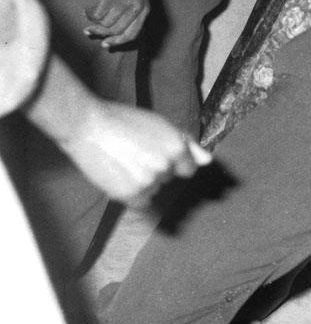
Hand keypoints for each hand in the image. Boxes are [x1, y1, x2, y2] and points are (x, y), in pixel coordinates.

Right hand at [58, 100, 210, 207]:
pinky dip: (132, 194)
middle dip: (157, 170)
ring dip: (143, 182)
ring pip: (153, 189)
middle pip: (168, 178)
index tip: (159, 157)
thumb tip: (208, 161)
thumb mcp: (161, 125)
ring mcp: (149, 181)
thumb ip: (188, 144)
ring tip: (124, 163)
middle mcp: (166, 166)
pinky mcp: (130, 194)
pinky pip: (140, 202)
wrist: (89, 127)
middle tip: (136, 155)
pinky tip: (120, 177)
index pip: (188, 169)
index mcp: (177, 148)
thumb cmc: (125, 121)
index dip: (175, 163)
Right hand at [84, 0, 147, 45]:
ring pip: (105, 24)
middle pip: (117, 32)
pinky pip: (97, 15)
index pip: (132, 34)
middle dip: (101, 34)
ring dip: (94, 22)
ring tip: (90, 13)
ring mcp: (125, 3)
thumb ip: (127, 12)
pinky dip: (89, 13)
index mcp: (144, 9)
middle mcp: (137, 8)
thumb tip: (109, 32)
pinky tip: (88, 8)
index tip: (106, 44)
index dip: (118, 41)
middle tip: (89, 31)